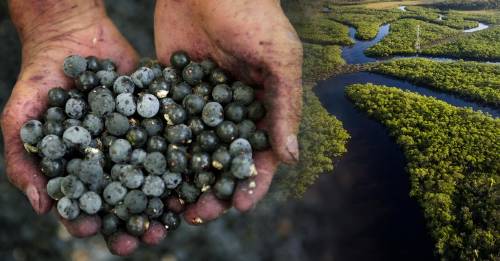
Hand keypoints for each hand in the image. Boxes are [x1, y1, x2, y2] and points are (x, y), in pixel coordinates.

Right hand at [1, 0, 159, 254]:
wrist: (72, 36)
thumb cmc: (39, 80)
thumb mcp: (19, 118)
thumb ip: (23, 161)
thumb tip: (41, 208)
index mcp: (80, 169)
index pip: (84, 205)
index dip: (88, 221)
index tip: (95, 232)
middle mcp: (111, 160)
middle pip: (125, 199)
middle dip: (137, 221)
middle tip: (151, 238)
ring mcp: (137, 142)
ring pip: (154, 178)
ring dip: (166, 199)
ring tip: (178, 215)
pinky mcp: (157, 120)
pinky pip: (172, 143)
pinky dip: (183, 159)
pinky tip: (194, 175)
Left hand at [154, 0, 302, 222]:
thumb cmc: (253, 17)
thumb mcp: (279, 59)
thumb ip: (286, 106)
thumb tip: (291, 158)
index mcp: (263, 109)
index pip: (262, 155)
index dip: (254, 182)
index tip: (242, 205)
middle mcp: (232, 113)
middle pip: (224, 160)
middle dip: (215, 189)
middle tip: (199, 213)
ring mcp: (200, 106)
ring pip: (194, 151)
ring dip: (185, 178)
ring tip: (171, 202)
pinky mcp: (172, 93)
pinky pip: (166, 127)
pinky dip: (159, 150)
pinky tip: (148, 169)